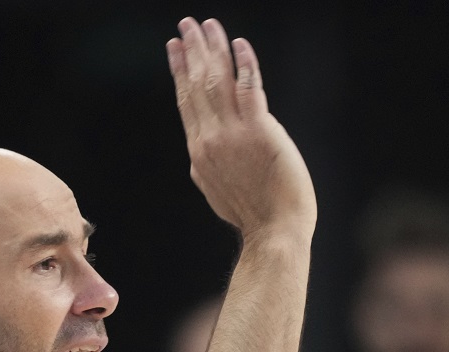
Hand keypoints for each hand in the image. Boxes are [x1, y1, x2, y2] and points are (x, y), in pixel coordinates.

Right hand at [167, 18, 316, 240]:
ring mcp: (234, 135)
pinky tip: (240, 45)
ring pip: (218, 81)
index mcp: (199, 151)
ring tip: (208, 26)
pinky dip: (244, 64)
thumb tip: (200, 152)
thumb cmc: (253, 213)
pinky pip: (249, 89)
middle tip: (187, 24)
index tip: (174, 47)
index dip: (179, 71)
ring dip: (213, 49)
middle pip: (197, 85)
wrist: (275, 231)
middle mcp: (211, 139)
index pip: (185, 101)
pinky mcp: (260, 132)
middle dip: (192, 50)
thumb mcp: (216, 189)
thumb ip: (207, 164)